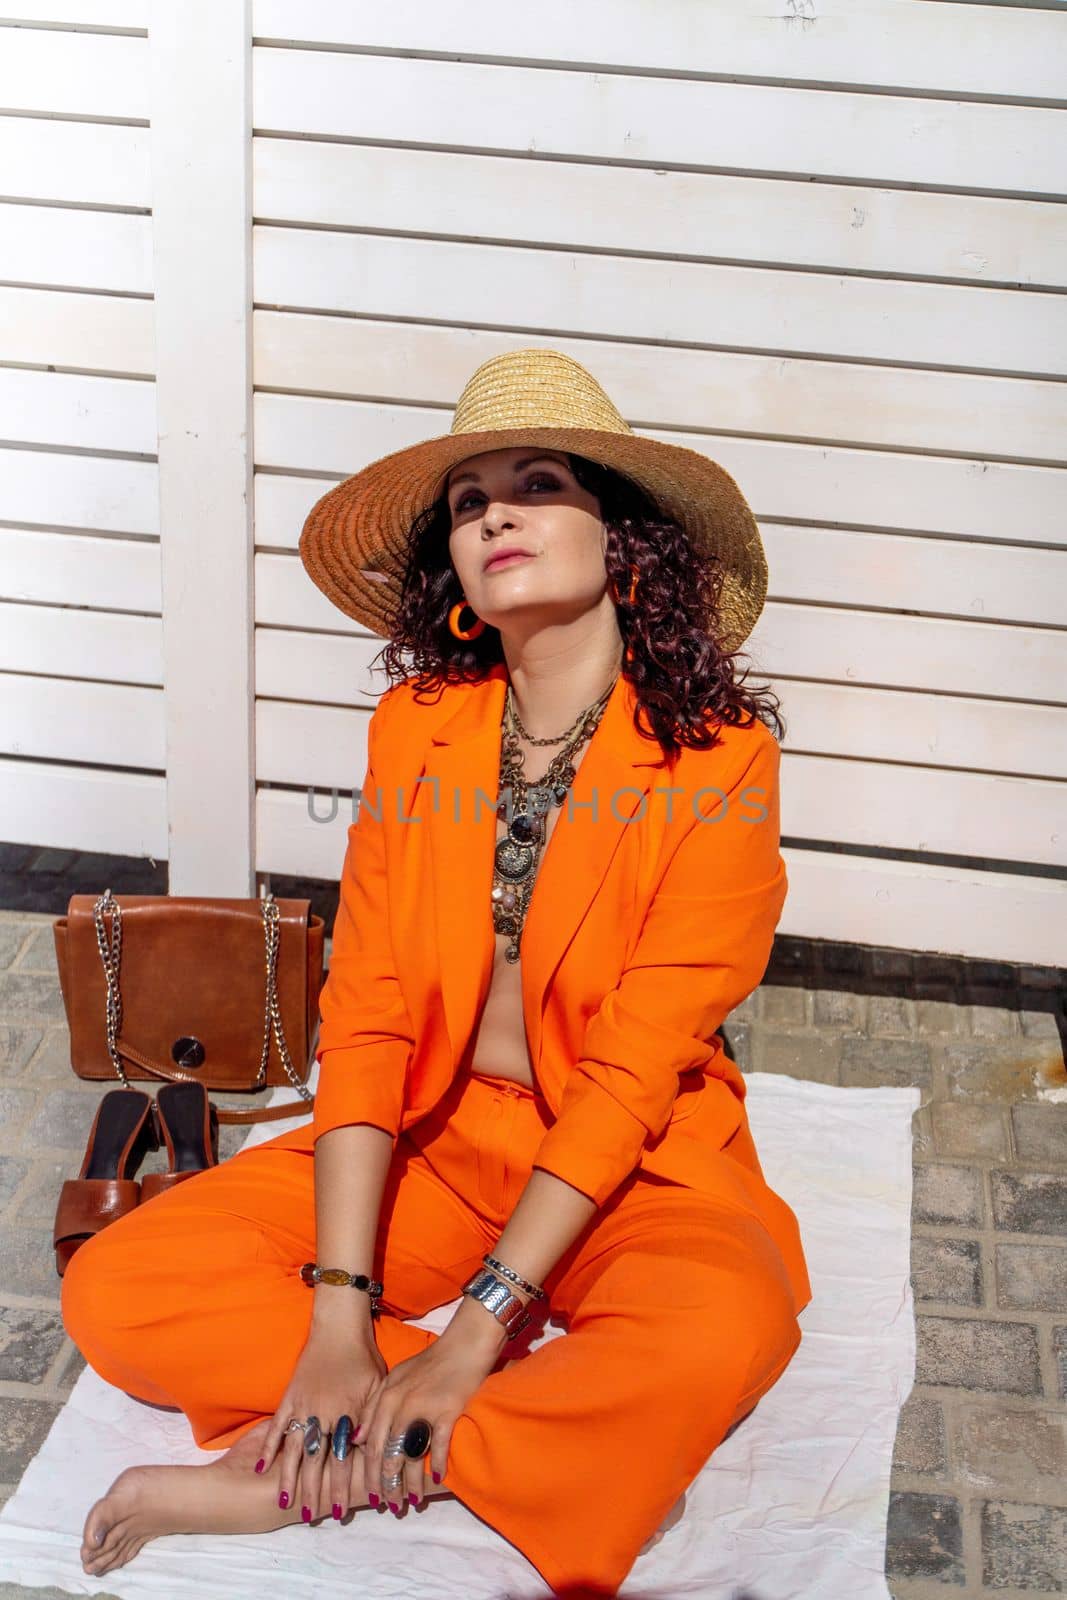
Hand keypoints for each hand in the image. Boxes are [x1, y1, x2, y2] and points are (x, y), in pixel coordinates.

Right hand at [256, 1317, 386, 1520]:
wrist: (339, 1327)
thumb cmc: (363, 1358)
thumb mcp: (377, 1386)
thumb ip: (370, 1417)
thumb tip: (361, 1448)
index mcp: (346, 1412)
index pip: (344, 1457)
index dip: (342, 1485)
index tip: (341, 1510)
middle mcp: (322, 1413)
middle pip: (317, 1460)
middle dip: (315, 1490)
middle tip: (312, 1516)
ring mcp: (302, 1405)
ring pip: (294, 1448)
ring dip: (290, 1477)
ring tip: (285, 1502)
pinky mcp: (289, 1397)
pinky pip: (277, 1426)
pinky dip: (268, 1447)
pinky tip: (261, 1468)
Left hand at [358, 1302, 506, 1507]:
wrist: (463, 1345)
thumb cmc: (429, 1363)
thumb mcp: (396, 1379)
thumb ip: (375, 1406)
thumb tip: (359, 1439)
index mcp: (385, 1397)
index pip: (371, 1444)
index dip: (369, 1473)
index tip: (369, 1495)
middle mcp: (400, 1404)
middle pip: (388, 1454)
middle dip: (387, 1484)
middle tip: (389, 1506)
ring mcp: (423, 1408)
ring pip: (410, 1455)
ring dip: (411, 1482)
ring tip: (412, 1501)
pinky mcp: (447, 1410)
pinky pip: (438, 1445)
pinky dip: (436, 1464)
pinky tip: (437, 1479)